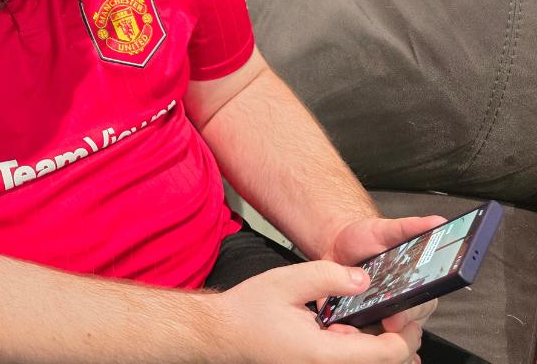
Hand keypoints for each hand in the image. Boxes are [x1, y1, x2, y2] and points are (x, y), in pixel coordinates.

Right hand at [214, 259, 421, 362]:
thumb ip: (327, 276)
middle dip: (398, 340)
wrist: (225, 333)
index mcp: (325, 353)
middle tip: (396, 314)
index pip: (387, 355)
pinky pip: (352, 363)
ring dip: (378, 346)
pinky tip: (346, 329)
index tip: (406, 314)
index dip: (406, 335)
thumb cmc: (249, 311)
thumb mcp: (286, 281)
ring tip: (371, 319)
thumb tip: (363, 279)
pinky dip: (359, 349)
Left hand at [319, 215, 446, 335]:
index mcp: (416, 286)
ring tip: (352, 325)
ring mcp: (380, 314)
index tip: (397, 317)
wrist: (337, 243)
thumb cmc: (366, 239)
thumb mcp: (387, 229)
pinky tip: (341, 325)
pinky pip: (358, 334)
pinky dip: (350, 333)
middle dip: (389, 328)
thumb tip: (437, 222)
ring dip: (368, 334)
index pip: (421, 307)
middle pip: (402, 327)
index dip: (410, 314)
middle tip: (377, 323)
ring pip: (381, 335)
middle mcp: (401, 304)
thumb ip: (411, 227)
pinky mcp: (358, 318)